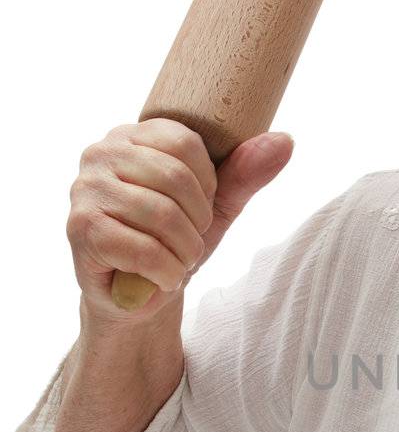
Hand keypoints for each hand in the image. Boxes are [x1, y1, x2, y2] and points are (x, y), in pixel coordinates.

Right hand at [67, 119, 293, 321]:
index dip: (207, 184)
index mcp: (133, 136)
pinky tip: (164, 278)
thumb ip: (247, 173)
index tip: (202, 208)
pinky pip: (140, 248)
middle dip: (198, 221)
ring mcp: (85, 190)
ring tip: (179, 260)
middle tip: (192, 241)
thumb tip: (285, 140)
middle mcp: (101, 153)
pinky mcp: (80, 230)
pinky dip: (166, 271)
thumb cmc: (174, 241)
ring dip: (184, 250)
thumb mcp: (217, 206)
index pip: (184, 142)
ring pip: (160, 214)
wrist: (139, 295)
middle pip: (174, 176)